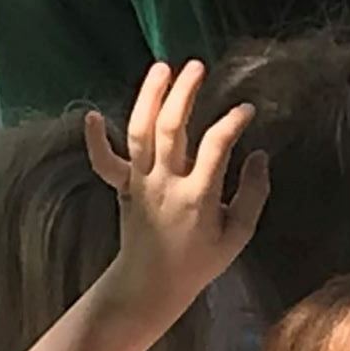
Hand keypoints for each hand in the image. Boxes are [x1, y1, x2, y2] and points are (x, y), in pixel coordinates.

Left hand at [83, 60, 269, 308]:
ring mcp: (140, 183)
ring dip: (148, 98)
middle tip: (197, 66)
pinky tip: (90, 115)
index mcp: (198, 197)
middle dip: (184, 94)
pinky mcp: (123, 187)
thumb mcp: (237, 236)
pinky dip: (95, 141)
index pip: (216, 147)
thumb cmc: (198, 261)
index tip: (246, 109)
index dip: (232, 122)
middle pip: (172, 130)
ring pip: (139, 133)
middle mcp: (165, 184)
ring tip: (162, 68)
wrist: (151, 284)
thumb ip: (252, 195)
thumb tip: (259, 155)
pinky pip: (105, 163)